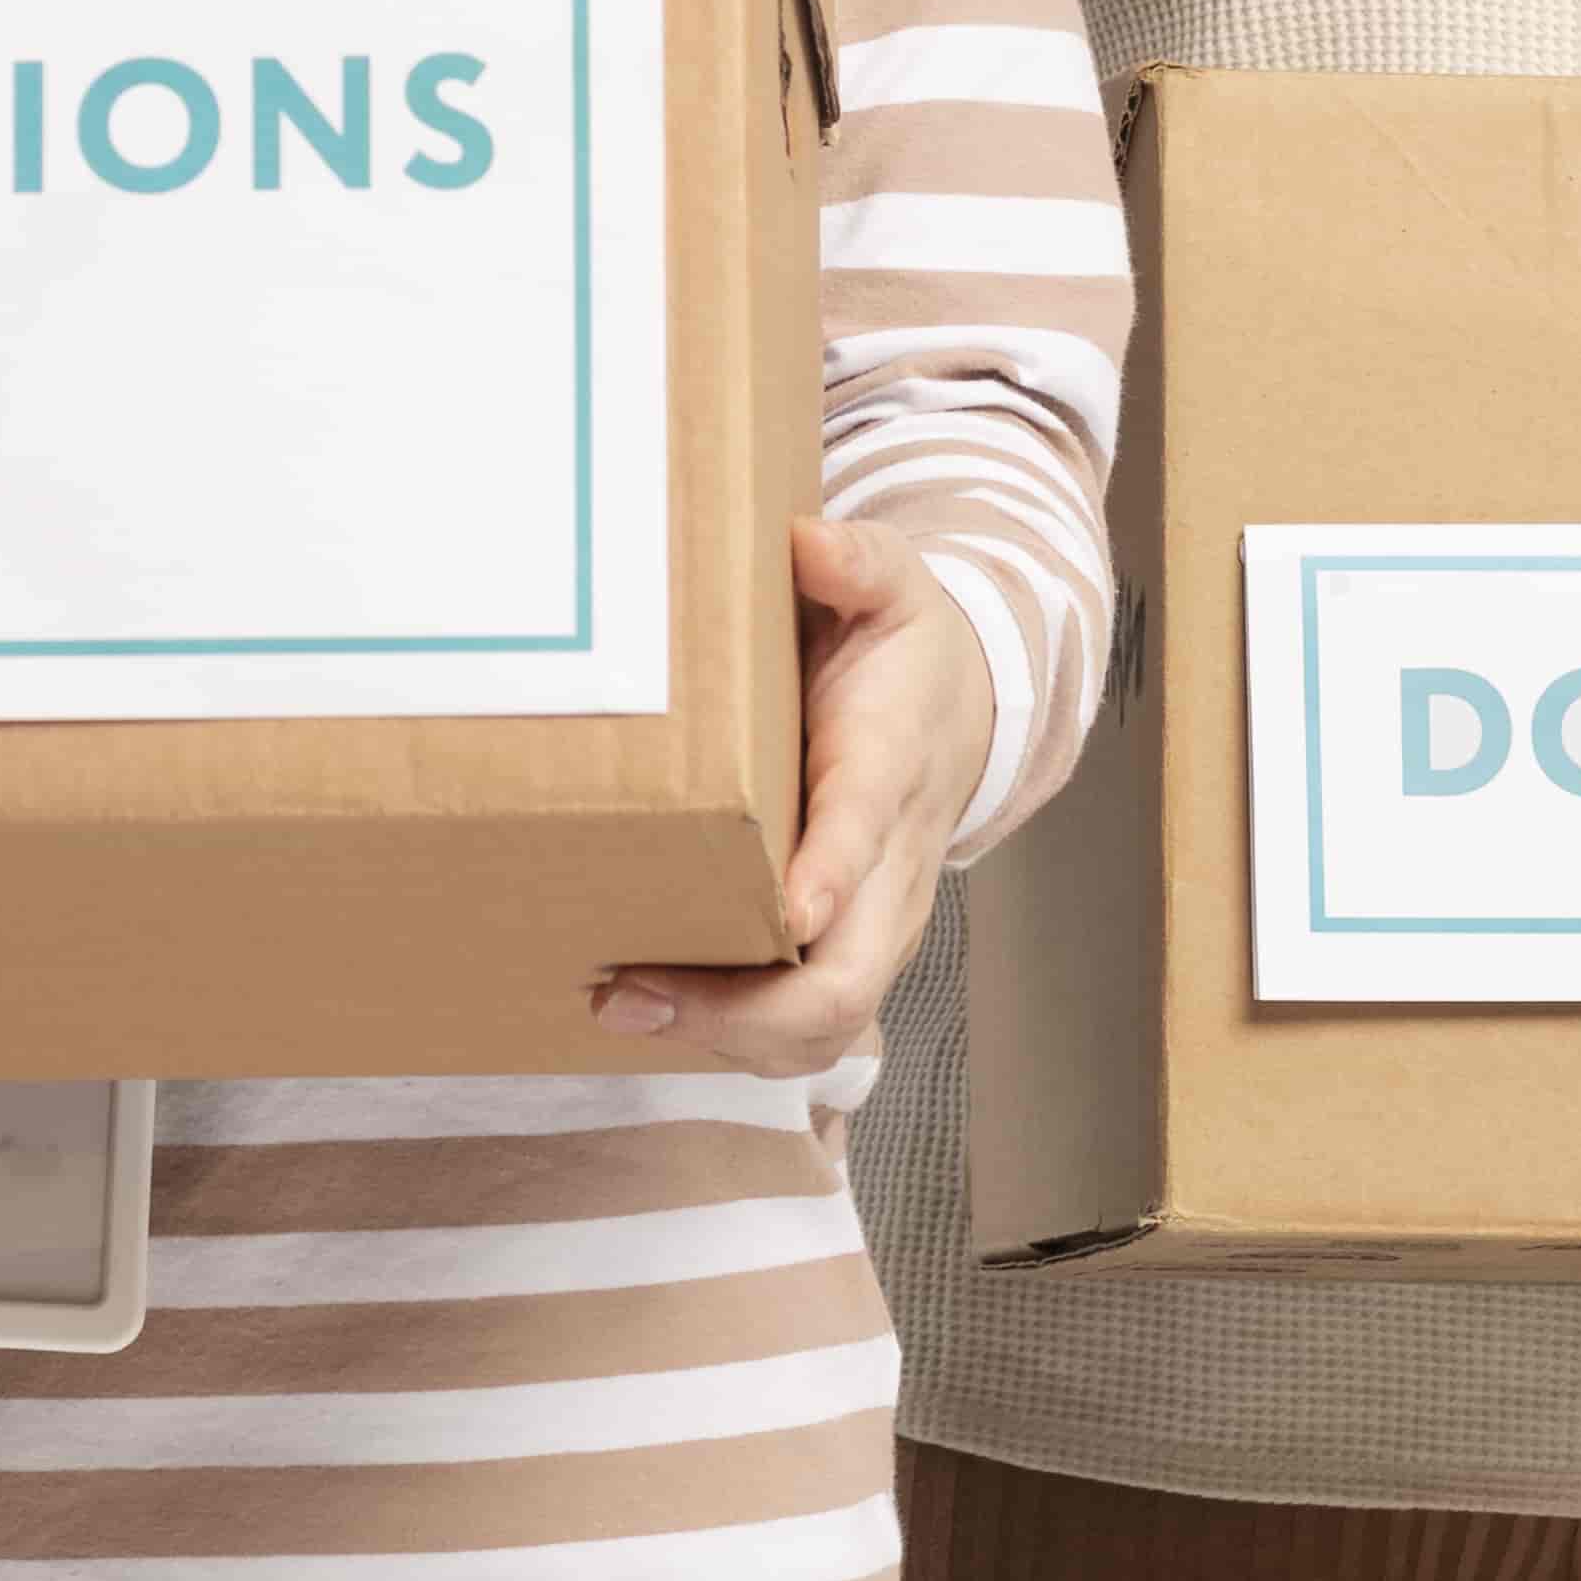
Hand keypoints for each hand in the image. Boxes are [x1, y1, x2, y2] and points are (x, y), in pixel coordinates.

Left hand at [596, 517, 994, 1074]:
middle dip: (743, 1009)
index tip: (784, 913)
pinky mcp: (846, 952)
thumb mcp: (893, 582)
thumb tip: (808, 542)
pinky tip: (644, 1013)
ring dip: (723, 1037)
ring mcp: (872, 925)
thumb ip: (858, 561)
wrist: (960, 711)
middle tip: (630, 990)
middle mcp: (891, 870)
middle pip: (845, 981)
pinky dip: (727, 1038)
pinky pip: (801, 1028)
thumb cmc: (902, 650)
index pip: (868, 834)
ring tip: (620, 1009)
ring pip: (823, 1027)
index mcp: (891, 769)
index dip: (831, 879)